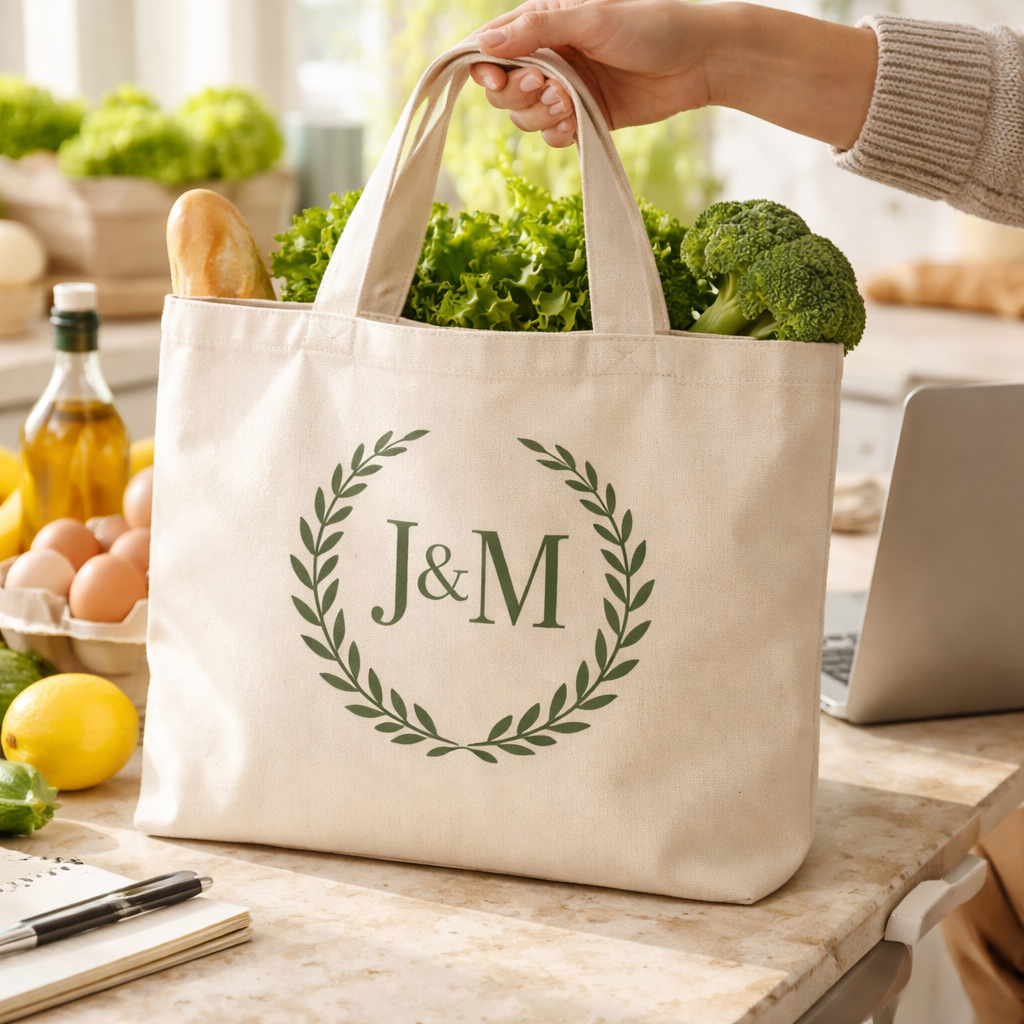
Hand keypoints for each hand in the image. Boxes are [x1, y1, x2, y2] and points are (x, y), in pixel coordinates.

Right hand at [469, 0, 877, 150]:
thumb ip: (537, 29)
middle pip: (504, 90)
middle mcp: (550, 57)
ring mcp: (566, 89)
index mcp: (544, 24)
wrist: (699, 60)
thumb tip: (485, 45)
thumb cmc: (650, 24)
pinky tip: (576, 123)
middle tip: (547, 88)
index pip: (492, 48)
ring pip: (526, 117)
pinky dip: (559, 134)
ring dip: (541, 117)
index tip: (495, 78)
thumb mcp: (591, 18)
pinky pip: (553, 136)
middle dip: (518, 96)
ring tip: (569, 104)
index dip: (485, 68)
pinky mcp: (584, 117)